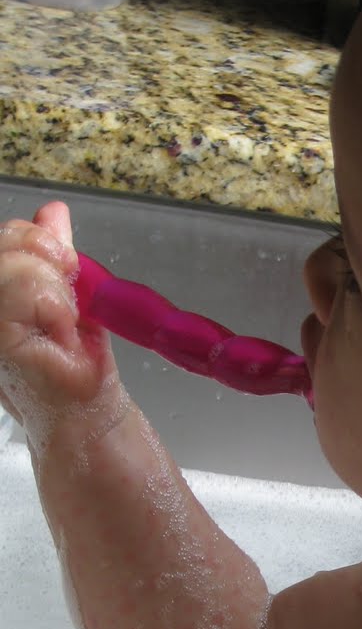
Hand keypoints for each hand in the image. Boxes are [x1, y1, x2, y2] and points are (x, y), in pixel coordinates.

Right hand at [0, 202, 126, 452]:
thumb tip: (53, 213)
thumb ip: (49, 254)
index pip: (7, 235)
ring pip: (14, 260)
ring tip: (64, 320)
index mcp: (1, 289)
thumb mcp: (63, 296)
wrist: (86, 415)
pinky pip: (24, 287)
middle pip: (7, 239)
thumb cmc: (71, 366)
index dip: (36, 238)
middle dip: (48, 255)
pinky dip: (54, 303)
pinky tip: (60, 330)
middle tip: (69, 293)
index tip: (64, 264)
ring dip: (54, 285)